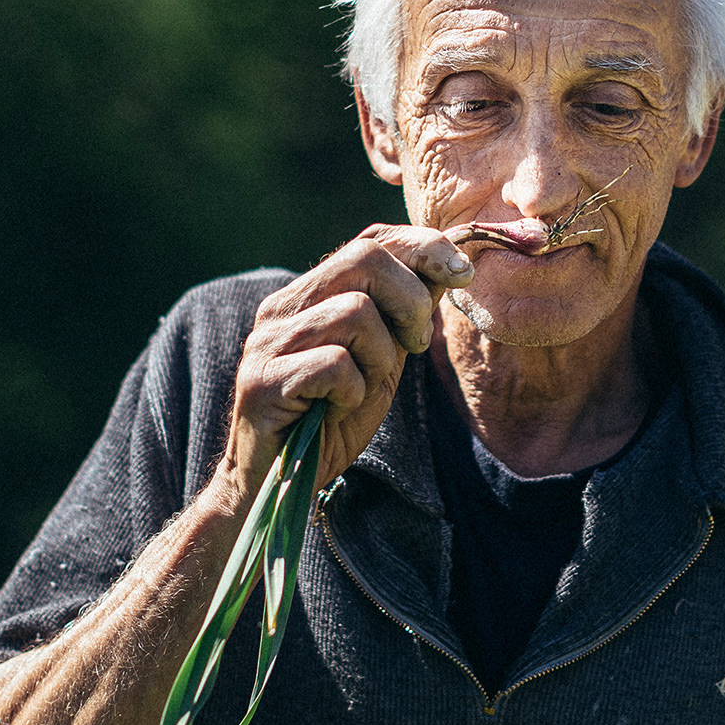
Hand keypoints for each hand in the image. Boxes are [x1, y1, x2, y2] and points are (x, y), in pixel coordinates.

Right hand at [219, 223, 472, 500]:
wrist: (282, 483)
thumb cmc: (333, 419)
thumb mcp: (383, 358)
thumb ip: (405, 313)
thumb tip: (450, 264)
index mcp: (310, 295)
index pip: (369, 240)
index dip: (422, 247)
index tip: (463, 273)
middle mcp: (283, 307)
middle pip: (363, 258)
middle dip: (411, 300)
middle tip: (416, 344)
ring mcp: (267, 342)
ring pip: (354, 311)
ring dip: (380, 357)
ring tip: (364, 388)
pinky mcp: (261, 381)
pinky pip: (334, 364)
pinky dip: (354, 390)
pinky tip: (339, 409)